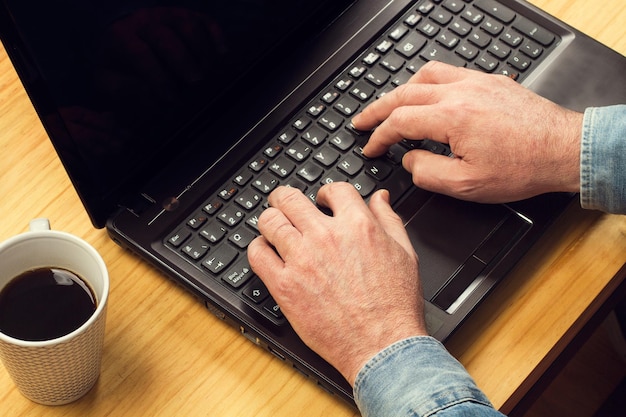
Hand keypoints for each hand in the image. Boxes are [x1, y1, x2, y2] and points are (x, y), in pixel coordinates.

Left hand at [247, 183, 427, 385]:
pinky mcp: (285, 285)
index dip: (326, 193)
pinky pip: (257, 254)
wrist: (383, 345)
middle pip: (291, 198)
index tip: (322, 201)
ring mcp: (302, 260)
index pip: (333, 189)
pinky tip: (266, 252)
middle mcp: (327, 237)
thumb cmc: (395, 306)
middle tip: (284, 204)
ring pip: (270, 221)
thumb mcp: (405, 253)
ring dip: (270, 220)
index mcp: (358, 226)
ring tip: (273, 227)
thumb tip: (379, 198)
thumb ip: (389, 220)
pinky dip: (258, 248)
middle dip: (286, 198)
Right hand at [352, 61, 582, 202]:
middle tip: (361, 121)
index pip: (399, 122)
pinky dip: (428, 83)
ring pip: (425, 75)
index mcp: (452, 118)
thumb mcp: (467, 185)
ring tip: (390, 106)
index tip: (370, 148)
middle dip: (377, 109)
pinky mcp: (490, 82)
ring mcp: (477, 83)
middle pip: (404, 93)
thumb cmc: (523, 167)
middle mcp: (461, 93)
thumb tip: (409, 160)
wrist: (564, 150)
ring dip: (402, 91)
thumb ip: (427, 173)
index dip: (378, 137)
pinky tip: (428, 94)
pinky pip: (449, 72)